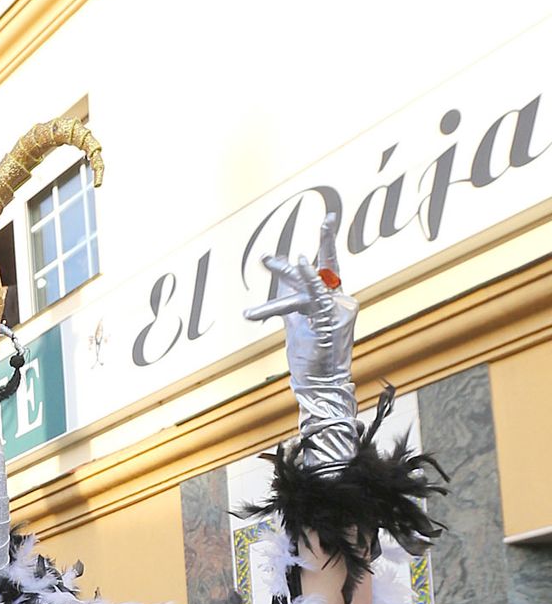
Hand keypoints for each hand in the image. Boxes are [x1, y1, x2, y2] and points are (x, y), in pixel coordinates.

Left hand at [244, 212, 358, 469]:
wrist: (321, 387)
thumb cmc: (310, 360)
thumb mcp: (297, 326)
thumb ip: (292, 302)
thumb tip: (283, 282)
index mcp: (333, 302)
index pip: (328, 270)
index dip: (326, 244)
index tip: (327, 219)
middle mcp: (339, 303)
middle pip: (331, 265)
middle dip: (329, 239)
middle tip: (328, 216)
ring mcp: (336, 312)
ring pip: (309, 284)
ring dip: (285, 269)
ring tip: (263, 259)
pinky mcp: (328, 321)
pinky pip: (318, 294)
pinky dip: (310, 277)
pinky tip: (302, 261)